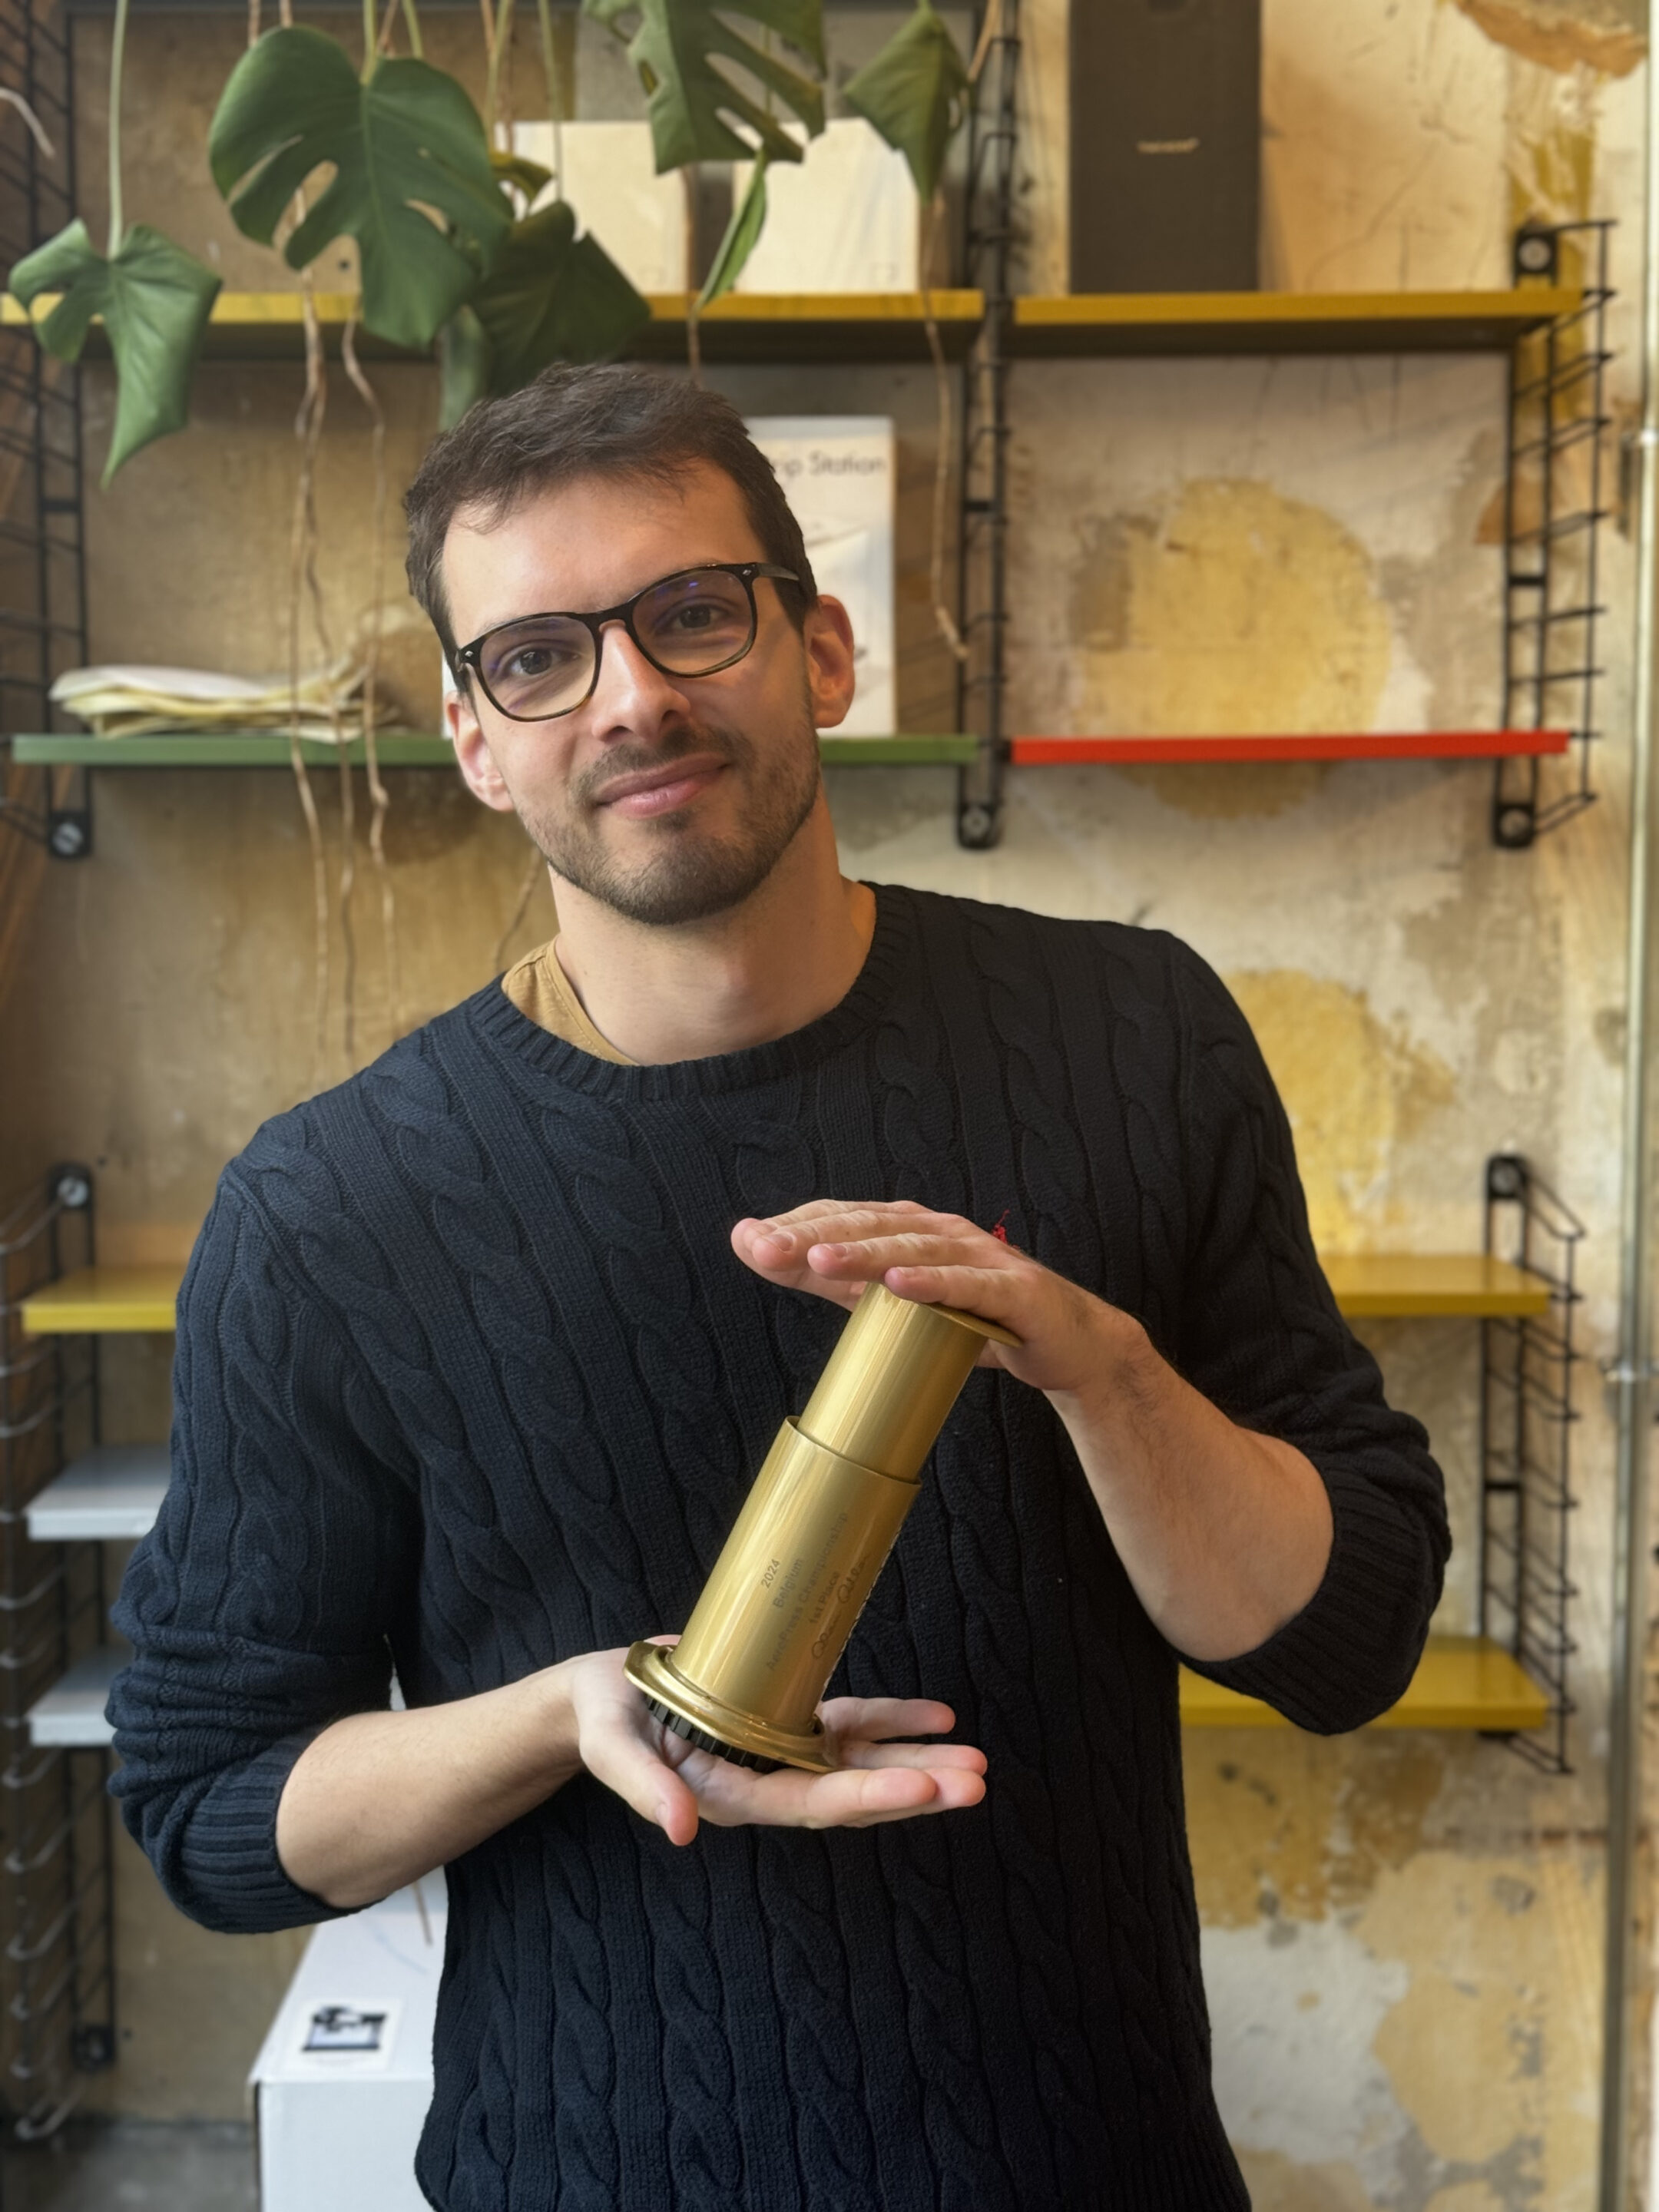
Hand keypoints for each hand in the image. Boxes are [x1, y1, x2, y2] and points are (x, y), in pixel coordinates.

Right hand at [564, 1642, 986, 1847]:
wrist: (605, 1695)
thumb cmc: (604, 1720)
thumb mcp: (612, 1749)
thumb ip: (644, 1787)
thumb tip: (681, 1831)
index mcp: (733, 1796)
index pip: (812, 1803)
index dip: (868, 1796)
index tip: (921, 1787)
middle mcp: (769, 1781)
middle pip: (854, 1793)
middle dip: (915, 1789)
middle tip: (974, 1784)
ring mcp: (783, 1752)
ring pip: (864, 1763)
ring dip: (920, 1763)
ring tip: (976, 1764)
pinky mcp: (788, 1720)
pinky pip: (852, 1727)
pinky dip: (895, 1723)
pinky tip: (939, 1719)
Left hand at [730, 1199, 1141, 1399]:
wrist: (1067, 1344)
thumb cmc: (976, 1316)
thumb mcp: (894, 1300)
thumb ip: (835, 1279)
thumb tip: (762, 1253)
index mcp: (910, 1229)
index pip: (845, 1218)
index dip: (796, 1226)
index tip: (747, 1241)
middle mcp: (942, 1231)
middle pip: (870, 1226)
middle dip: (813, 1235)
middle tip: (762, 1247)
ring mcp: (979, 1256)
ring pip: (914, 1249)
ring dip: (864, 1253)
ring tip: (818, 1259)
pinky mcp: (1013, 1290)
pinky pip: (969, 1284)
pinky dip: (934, 1282)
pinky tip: (900, 1285)